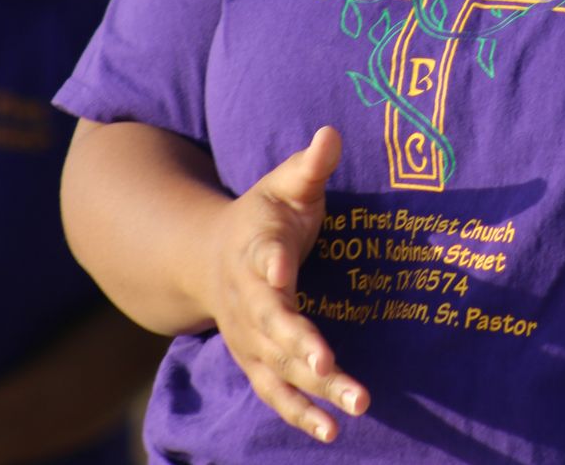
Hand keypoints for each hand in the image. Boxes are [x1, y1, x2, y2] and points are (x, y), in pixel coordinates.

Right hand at [202, 126, 368, 441]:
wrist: (208, 258)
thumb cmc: (264, 215)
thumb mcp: (284, 183)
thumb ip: (309, 165)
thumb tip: (332, 133)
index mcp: (254, 246)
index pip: (261, 255)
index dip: (271, 262)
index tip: (282, 267)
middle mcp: (247, 297)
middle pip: (270, 321)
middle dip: (297, 340)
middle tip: (325, 360)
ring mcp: (248, 335)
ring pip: (278, 365)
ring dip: (314, 387)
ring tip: (356, 403)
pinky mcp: (257, 361)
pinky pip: (276, 393)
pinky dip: (300, 413)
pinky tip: (333, 432)